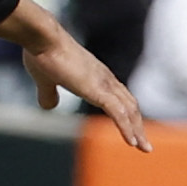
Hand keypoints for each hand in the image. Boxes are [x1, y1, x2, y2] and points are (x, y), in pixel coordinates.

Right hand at [2, 6, 149, 149]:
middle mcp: (104, 78)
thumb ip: (49, 92)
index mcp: (95, 76)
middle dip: (137, 125)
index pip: (119, 96)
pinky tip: (132, 142)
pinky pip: (118, 112)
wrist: (42, 38)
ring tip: (143, 148)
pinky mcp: (97, 89)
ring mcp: (103, 83)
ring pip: (128, 110)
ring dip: (137, 130)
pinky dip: (126, 128)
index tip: (133, 128)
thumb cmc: (42, 53)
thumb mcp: (44, 79)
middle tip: (144, 145)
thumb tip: (49, 106)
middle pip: (129, 104)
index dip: (127, 113)